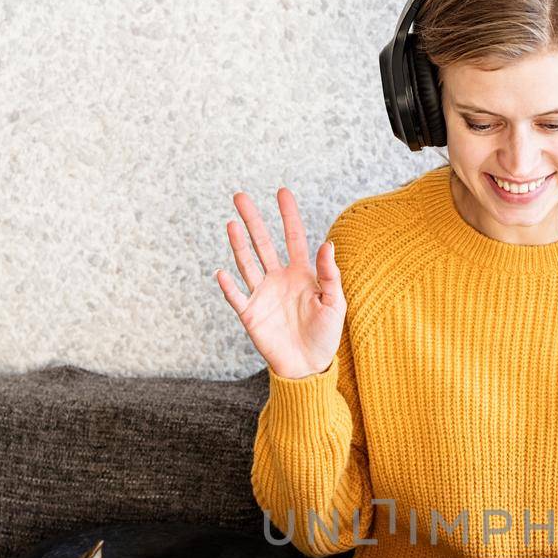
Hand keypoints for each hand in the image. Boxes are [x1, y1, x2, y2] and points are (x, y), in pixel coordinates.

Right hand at [216, 188, 344, 379]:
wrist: (308, 365)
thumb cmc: (325, 335)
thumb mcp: (335, 303)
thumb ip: (330, 275)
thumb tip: (327, 244)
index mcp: (301, 274)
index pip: (293, 237)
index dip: (288, 215)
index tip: (282, 192)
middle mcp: (278, 279)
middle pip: (263, 243)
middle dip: (253, 220)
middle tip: (240, 196)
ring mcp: (263, 295)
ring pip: (247, 263)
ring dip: (239, 245)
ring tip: (232, 224)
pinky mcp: (251, 314)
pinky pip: (237, 297)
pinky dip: (229, 287)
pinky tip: (222, 273)